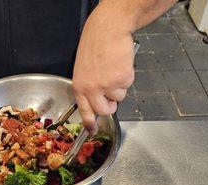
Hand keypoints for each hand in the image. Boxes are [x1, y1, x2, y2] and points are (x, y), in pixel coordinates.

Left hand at [72, 4, 135, 133]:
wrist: (108, 29)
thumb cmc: (95, 43)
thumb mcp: (83, 67)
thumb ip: (88, 84)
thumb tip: (96, 98)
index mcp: (79, 86)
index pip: (84, 110)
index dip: (90, 123)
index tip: (93, 131)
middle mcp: (91, 89)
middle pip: (105, 110)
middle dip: (111, 105)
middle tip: (112, 92)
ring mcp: (106, 86)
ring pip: (119, 97)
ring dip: (120, 86)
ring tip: (115, 68)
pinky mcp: (120, 80)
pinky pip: (128, 85)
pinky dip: (127, 75)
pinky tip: (120, 63)